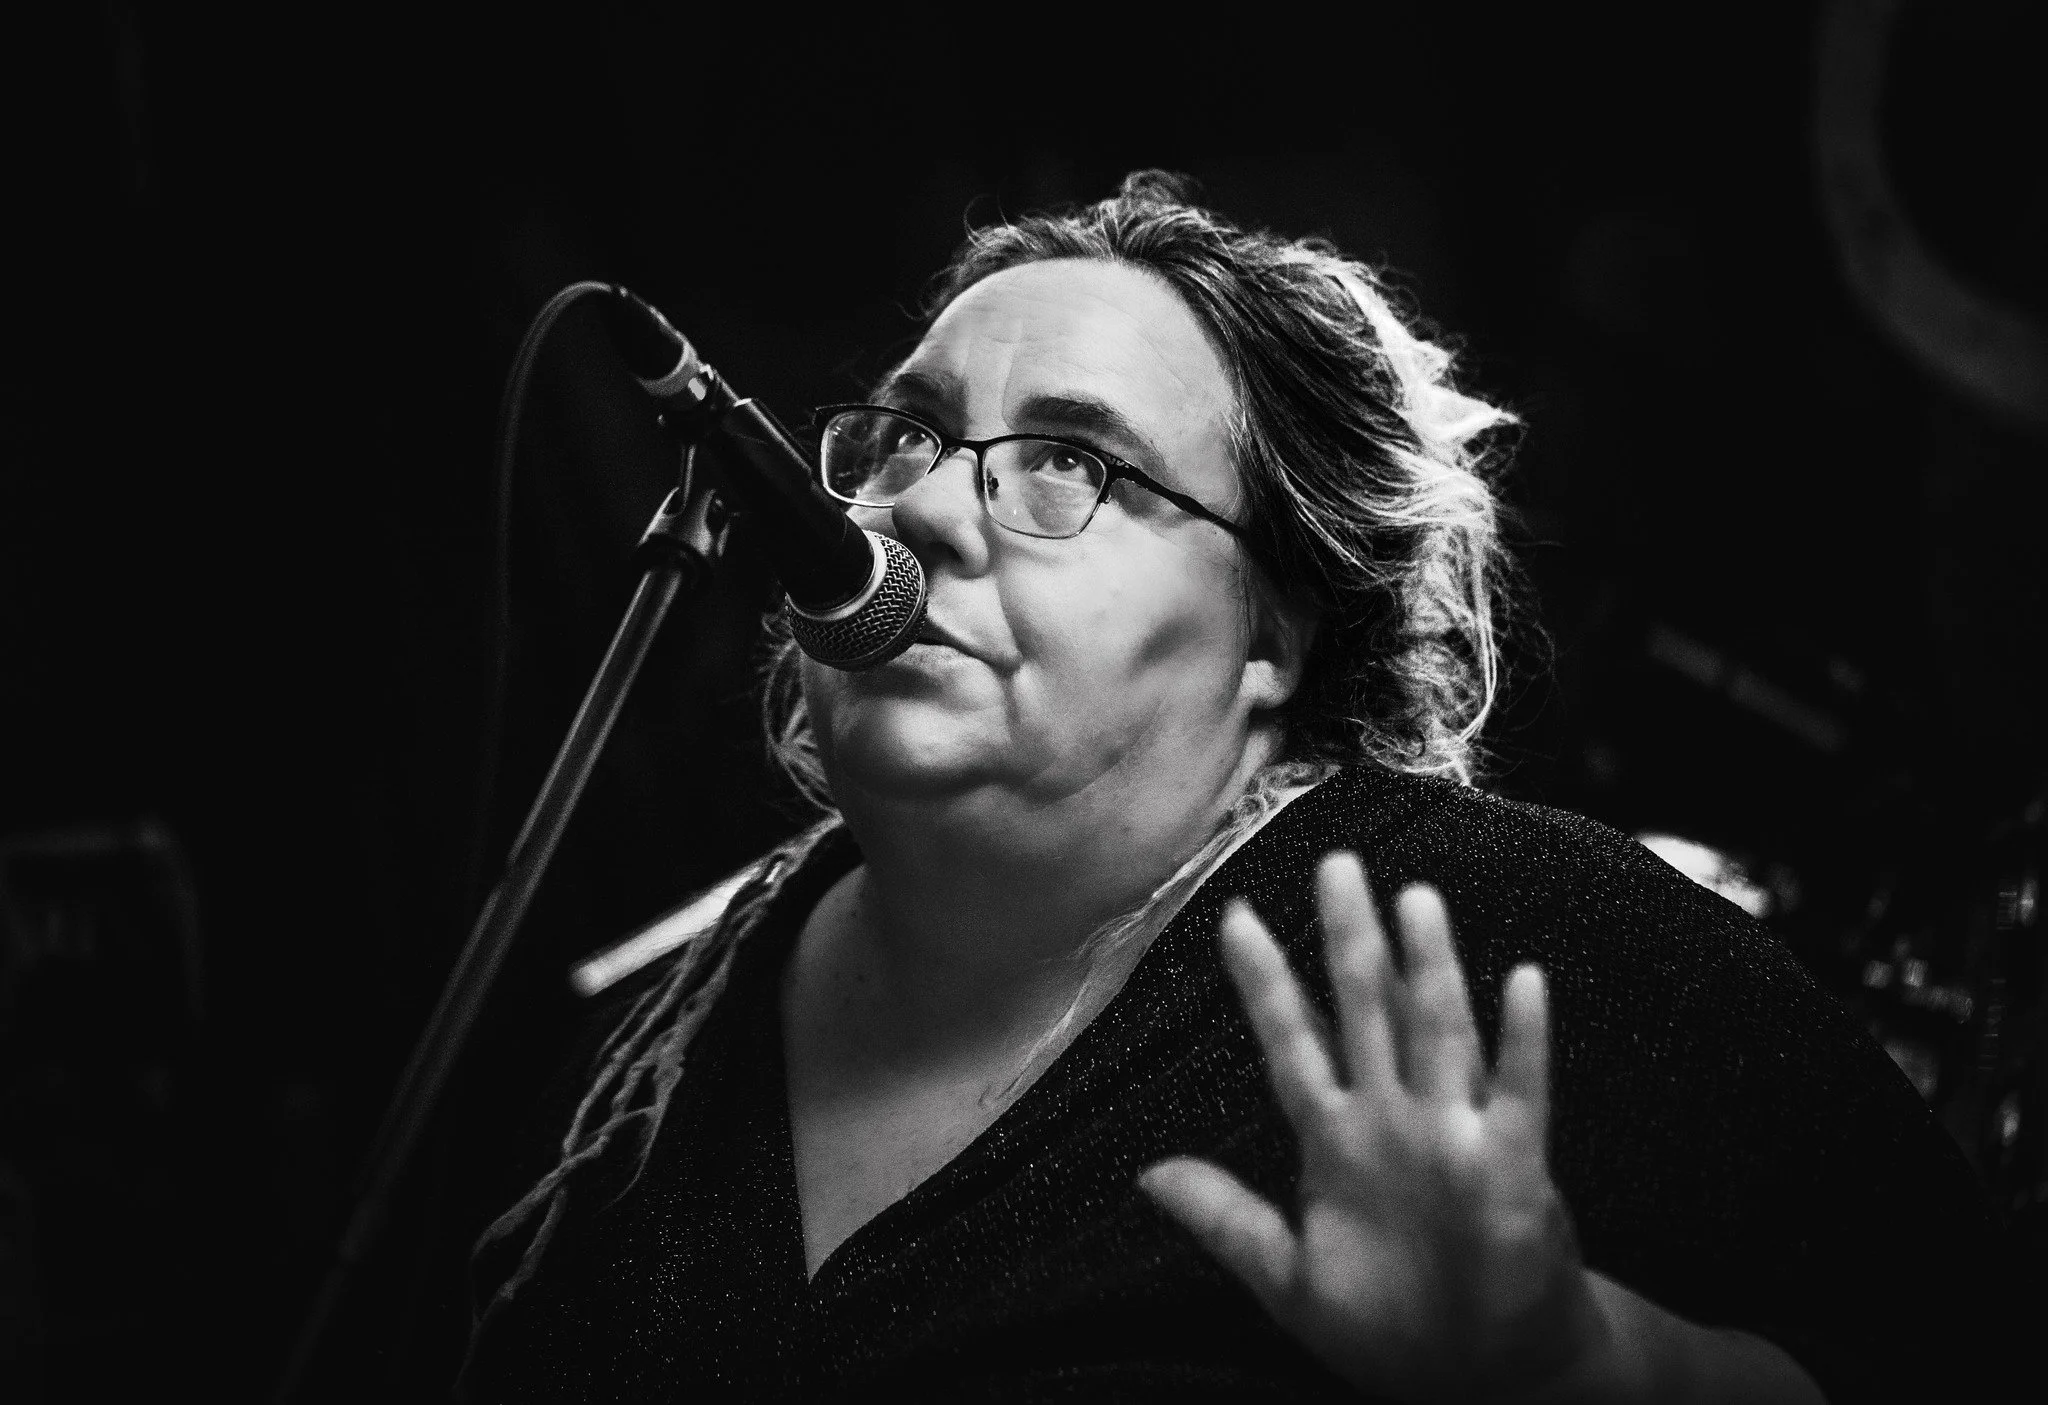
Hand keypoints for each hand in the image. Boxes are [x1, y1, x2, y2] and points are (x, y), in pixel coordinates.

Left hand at [1141, 853, 1612, 1402]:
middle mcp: (1391, 1121)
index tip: (1234, 919)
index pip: (1292, 1044)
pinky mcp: (1511, 1166)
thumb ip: (1226, 1219)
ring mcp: (1451, 1136)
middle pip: (1365, 1011)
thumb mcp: (1290, 1277)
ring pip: (1437, 1032)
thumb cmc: (1392, 1325)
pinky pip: (1517, 1093)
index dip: (1265, 985)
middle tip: (1335, 865)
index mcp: (1335, 1142)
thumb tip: (1147, 1176)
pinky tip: (1522, 983)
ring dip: (1428, 968)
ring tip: (1414, 900)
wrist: (1484, 1375)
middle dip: (1348, 940)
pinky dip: (1522, 1041)